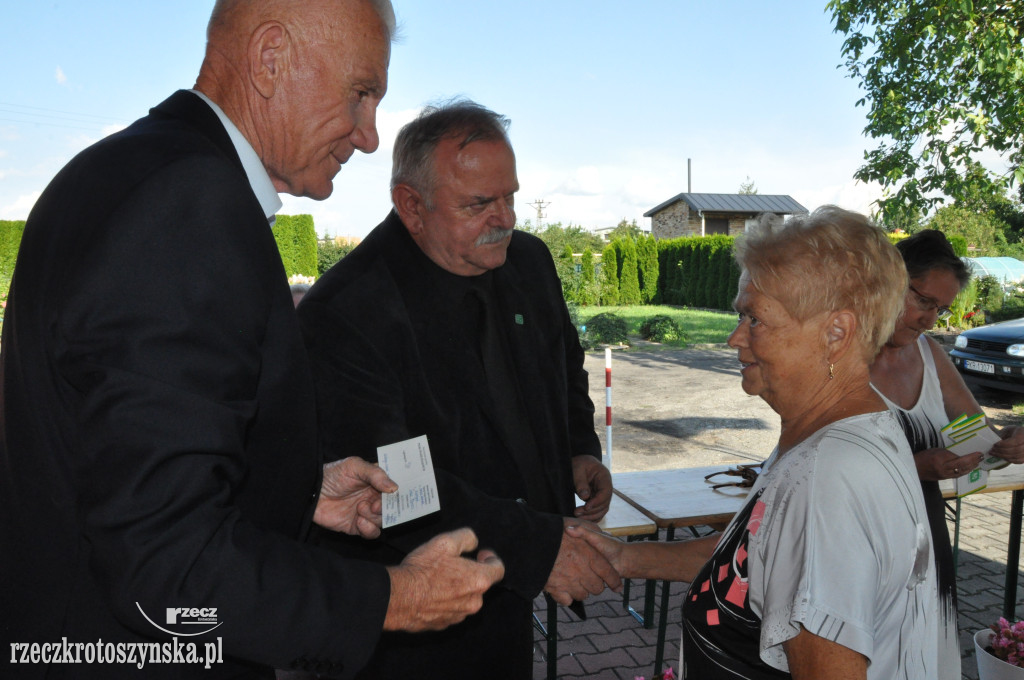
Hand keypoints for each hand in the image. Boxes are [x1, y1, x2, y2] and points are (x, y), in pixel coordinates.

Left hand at [313, 457, 397, 537]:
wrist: (310, 492)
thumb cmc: (332, 475)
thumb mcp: (354, 466)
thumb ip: (375, 474)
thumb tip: (394, 488)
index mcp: (377, 481)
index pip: (395, 487)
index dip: (399, 491)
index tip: (397, 493)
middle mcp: (374, 497)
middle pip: (392, 507)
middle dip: (386, 507)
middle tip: (374, 504)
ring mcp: (366, 512)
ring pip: (383, 520)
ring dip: (375, 517)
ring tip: (360, 508)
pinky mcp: (357, 526)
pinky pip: (372, 533)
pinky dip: (369, 529)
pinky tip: (358, 520)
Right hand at [383, 528, 504, 631]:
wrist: (398, 597)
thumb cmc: (422, 570)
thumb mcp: (445, 542)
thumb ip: (466, 538)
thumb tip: (474, 543)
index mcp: (479, 580)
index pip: (498, 569)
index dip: (491, 559)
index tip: (481, 554)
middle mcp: (473, 601)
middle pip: (480, 585)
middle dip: (469, 574)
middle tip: (450, 564)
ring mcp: (459, 616)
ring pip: (464, 599)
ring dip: (456, 589)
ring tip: (437, 579)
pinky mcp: (444, 624)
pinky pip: (450, 610)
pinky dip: (444, 602)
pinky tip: (430, 593)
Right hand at [543, 518, 621, 605]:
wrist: (527, 541)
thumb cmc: (551, 531)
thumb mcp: (572, 524)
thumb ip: (588, 530)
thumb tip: (602, 535)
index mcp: (588, 554)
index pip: (608, 573)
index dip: (614, 581)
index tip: (617, 586)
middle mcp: (580, 570)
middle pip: (597, 588)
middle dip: (595, 584)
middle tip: (589, 578)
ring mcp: (568, 581)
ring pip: (583, 595)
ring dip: (581, 590)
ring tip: (575, 581)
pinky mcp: (554, 589)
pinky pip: (567, 600)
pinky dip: (566, 596)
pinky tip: (564, 588)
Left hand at [571, 455, 611, 521]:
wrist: (579, 463)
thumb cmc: (579, 463)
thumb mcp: (577, 468)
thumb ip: (581, 482)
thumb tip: (585, 497)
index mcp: (604, 477)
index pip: (606, 492)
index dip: (597, 501)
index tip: (586, 507)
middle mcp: (606, 487)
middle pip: (605, 503)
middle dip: (592, 510)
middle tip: (577, 513)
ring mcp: (602, 494)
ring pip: (602, 509)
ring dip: (591, 516)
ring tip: (577, 517)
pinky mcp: (596, 500)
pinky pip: (598, 511)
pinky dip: (592, 517)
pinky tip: (583, 519)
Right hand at [913, 448, 982, 481]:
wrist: (914, 468)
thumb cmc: (923, 457)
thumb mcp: (935, 451)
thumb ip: (947, 452)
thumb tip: (960, 453)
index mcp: (939, 459)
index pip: (958, 458)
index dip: (970, 457)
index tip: (978, 453)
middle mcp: (943, 468)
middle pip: (962, 466)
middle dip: (973, 462)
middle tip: (981, 457)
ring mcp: (944, 475)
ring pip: (961, 472)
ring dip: (971, 467)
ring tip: (978, 462)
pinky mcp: (944, 478)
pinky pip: (958, 475)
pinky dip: (965, 471)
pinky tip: (970, 468)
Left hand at [992, 426, 1023, 464]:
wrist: (1020, 437)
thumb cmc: (1012, 433)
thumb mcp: (1007, 430)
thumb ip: (999, 432)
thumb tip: (985, 428)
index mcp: (1023, 433)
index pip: (1015, 441)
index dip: (1004, 444)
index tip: (995, 444)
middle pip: (1016, 450)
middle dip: (1002, 451)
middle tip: (991, 450)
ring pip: (1016, 456)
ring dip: (1003, 456)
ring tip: (994, 453)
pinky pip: (1018, 461)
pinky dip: (1009, 459)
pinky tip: (1001, 457)